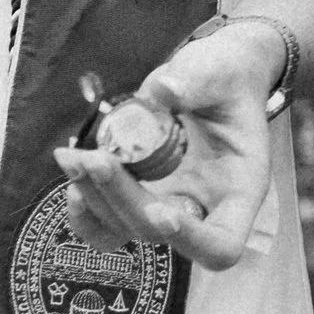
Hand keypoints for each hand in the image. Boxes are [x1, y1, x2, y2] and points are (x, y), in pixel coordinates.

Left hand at [54, 22, 281, 273]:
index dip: (191, 238)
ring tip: (73, 158)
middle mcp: (202, 207)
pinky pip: (105, 222)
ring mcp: (167, 205)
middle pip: (157, 234)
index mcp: (239, 188)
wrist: (214, 78)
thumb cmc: (228, 76)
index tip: (161, 211)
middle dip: (120, 198)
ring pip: (123, 229)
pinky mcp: (139, 196)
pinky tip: (75, 173)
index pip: (223, 243)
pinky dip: (84, 208)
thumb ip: (197, 81)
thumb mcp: (221, 70)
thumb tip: (162, 90)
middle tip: (94, 158)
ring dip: (93, 201)